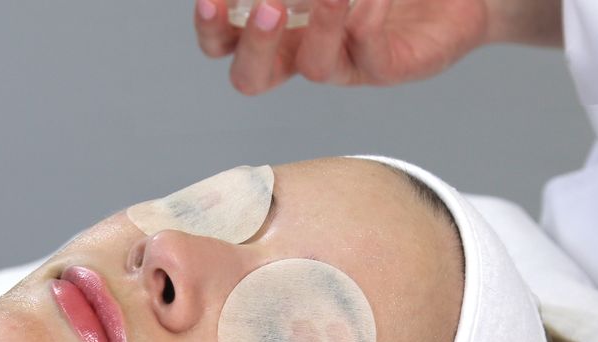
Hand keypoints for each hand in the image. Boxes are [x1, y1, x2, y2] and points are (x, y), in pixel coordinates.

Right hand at [194, 0, 489, 94]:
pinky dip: (366, 19)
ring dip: (318, 25)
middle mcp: (303, 49)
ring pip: (313, 68)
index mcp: (279, 25)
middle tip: (267, 8)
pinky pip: (368, 51)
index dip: (210, 27)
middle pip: (253, 76)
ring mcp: (345, 62)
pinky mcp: (386, 67)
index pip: (225, 41)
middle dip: (251, 45)